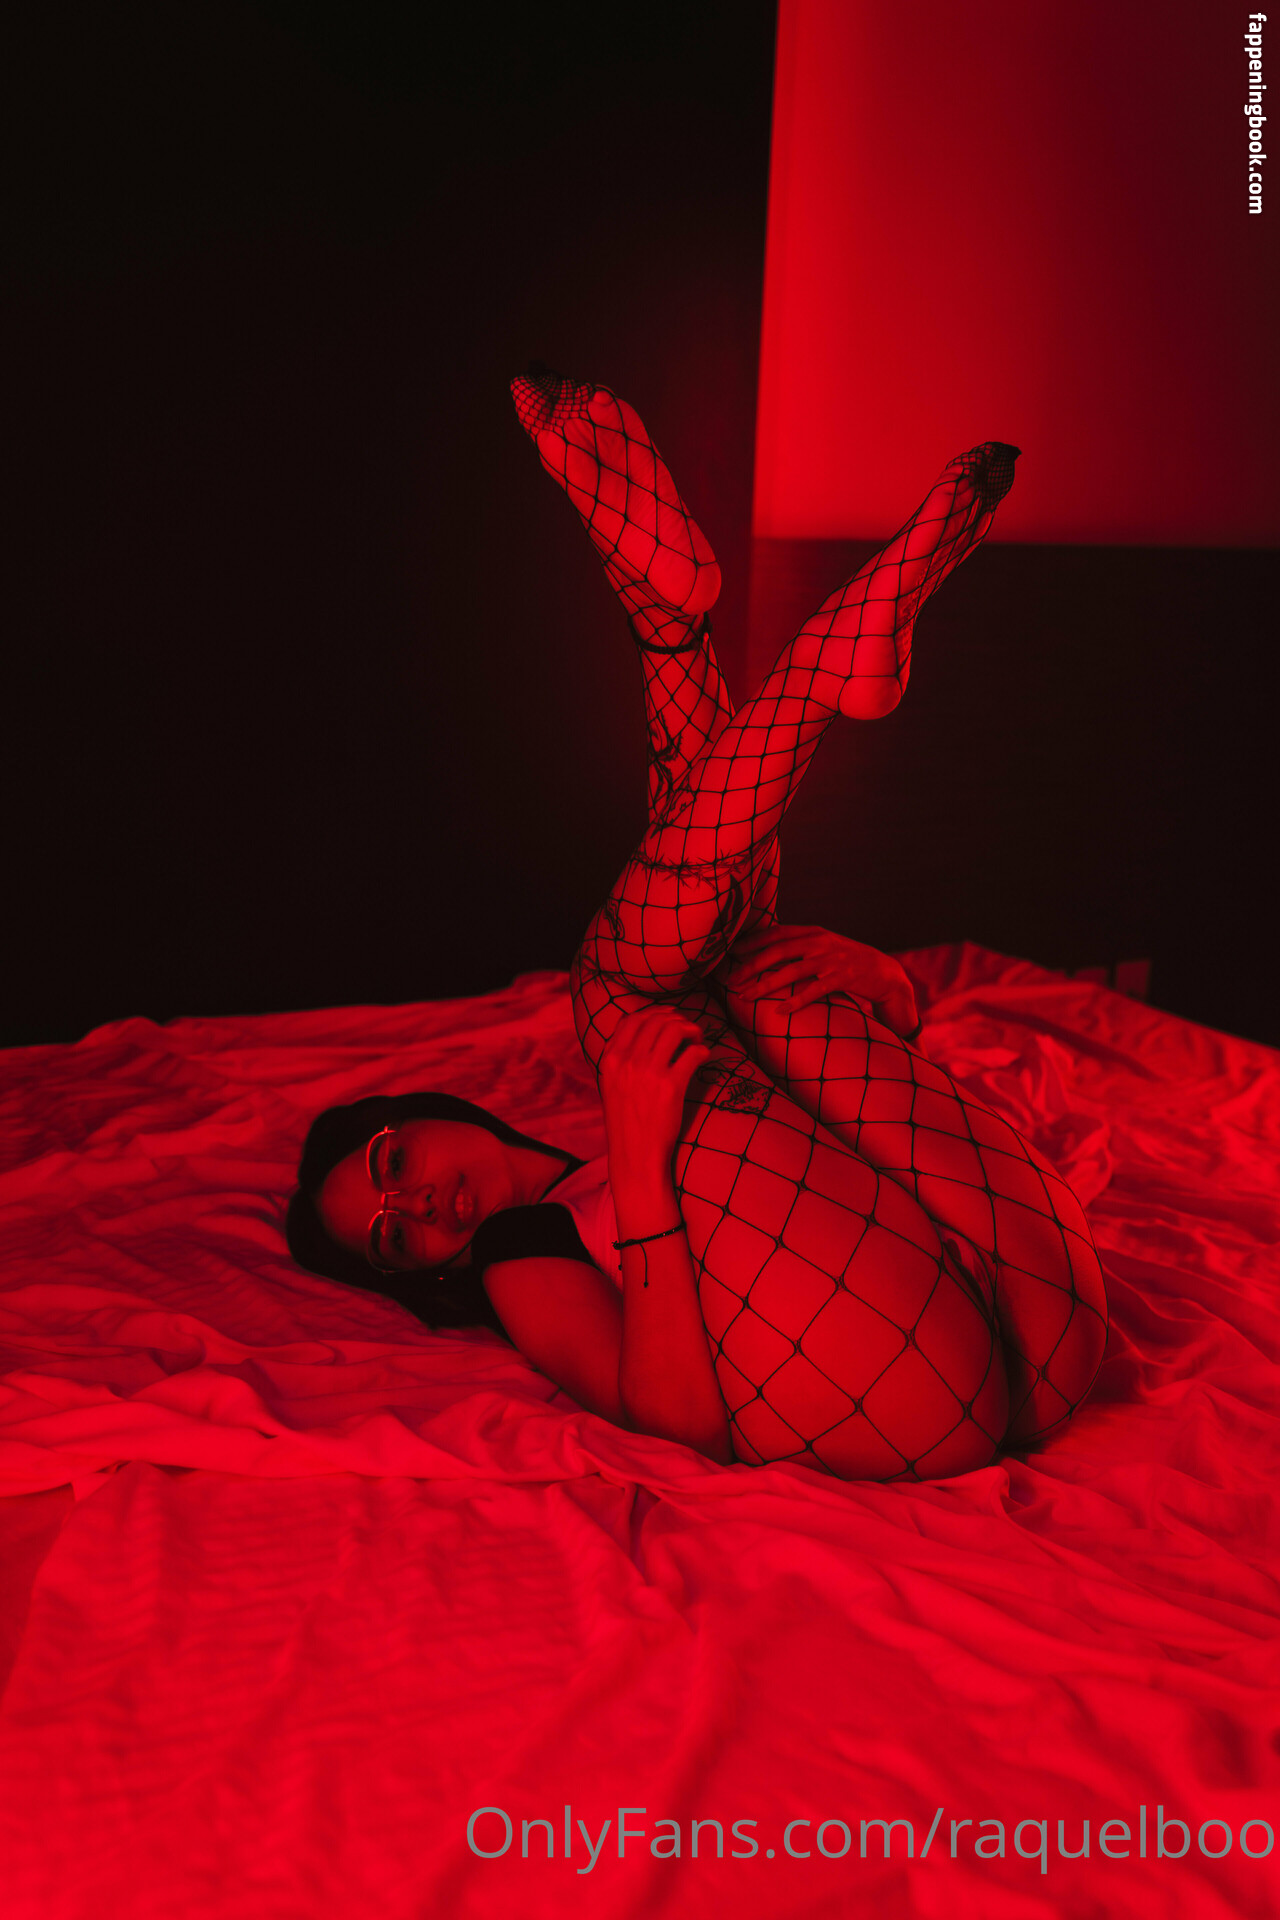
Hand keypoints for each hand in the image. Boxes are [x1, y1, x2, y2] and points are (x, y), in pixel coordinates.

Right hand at [598, 1005, 712, 1176]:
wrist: (635, 1155)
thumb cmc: (627, 1121)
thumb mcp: (612, 1085)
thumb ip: (621, 1059)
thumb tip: (643, 1033)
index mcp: (611, 1059)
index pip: (632, 1019)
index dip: (655, 1014)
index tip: (670, 1018)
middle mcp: (627, 1062)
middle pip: (656, 1021)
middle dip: (677, 1020)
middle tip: (689, 1031)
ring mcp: (648, 1072)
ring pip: (674, 1030)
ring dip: (692, 1030)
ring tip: (698, 1040)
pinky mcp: (670, 1087)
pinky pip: (692, 1054)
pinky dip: (702, 1050)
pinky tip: (704, 1057)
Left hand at [721, 924, 919, 1037]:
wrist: (885, 972)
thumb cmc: (847, 960)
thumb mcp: (824, 946)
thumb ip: (800, 945)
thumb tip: (766, 951)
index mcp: (813, 932)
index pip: (777, 932)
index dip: (753, 942)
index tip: (732, 953)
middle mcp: (820, 942)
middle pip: (778, 951)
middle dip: (751, 966)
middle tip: (732, 981)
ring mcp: (832, 960)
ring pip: (792, 971)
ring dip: (765, 985)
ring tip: (746, 997)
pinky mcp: (843, 978)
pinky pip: (815, 990)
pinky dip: (796, 1000)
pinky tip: (780, 1010)